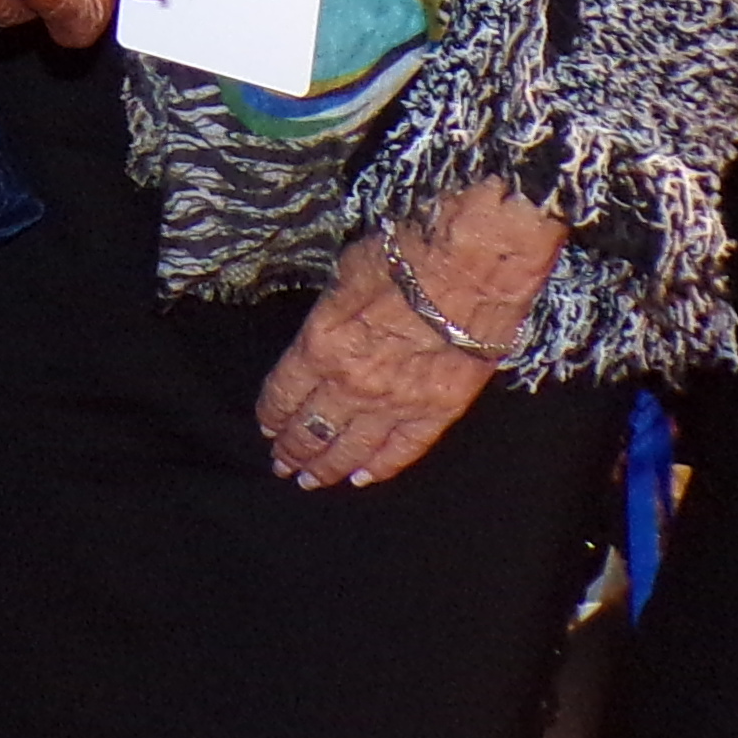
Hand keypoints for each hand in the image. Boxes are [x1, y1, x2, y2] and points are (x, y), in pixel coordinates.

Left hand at [254, 184, 566, 490]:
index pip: (285, 394)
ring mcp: (394, 404)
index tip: (267, 426)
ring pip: (351, 448)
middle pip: (313, 428)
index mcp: (320, 347)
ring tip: (312, 480)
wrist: (469, 270)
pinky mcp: (436, 412)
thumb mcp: (345, 275)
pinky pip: (402, 450)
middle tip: (283, 464)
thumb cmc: (405, 257)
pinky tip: (362, 478)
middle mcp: (351, 385)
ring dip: (328, 467)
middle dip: (293, 449)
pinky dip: (379, 467)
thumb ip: (330, 316)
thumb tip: (327, 329)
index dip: (273, 415)